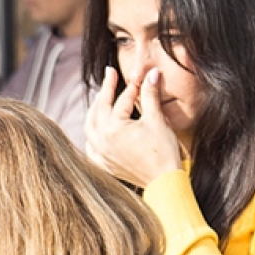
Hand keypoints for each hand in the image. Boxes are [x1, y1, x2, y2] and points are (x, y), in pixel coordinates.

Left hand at [86, 66, 183, 187]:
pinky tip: (95, 129)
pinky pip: (90, 146)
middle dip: (106, 90)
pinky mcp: (104, 165)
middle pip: (100, 108)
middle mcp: (102, 140)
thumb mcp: (157, 120)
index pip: (122, 99)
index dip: (132, 85)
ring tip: (101, 98)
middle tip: (110, 75)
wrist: (165, 182)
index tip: (138, 74)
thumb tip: (151, 73)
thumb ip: (150, 94)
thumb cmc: (163, 152)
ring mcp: (100, 154)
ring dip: (94, 110)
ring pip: (89, 126)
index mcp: (114, 128)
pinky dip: (91, 135)